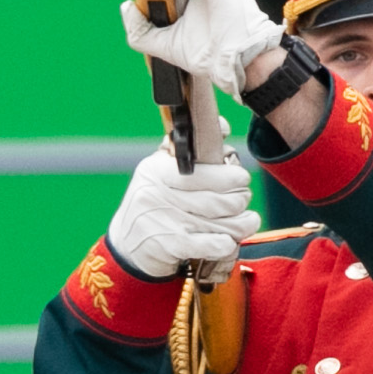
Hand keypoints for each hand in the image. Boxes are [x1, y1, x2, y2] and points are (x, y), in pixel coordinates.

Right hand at [105, 148, 257, 281]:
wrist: (126, 246)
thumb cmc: (150, 204)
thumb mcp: (157, 172)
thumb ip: (187, 149)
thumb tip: (222, 126)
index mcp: (158, 172)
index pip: (208, 171)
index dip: (232, 175)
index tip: (240, 178)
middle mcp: (160, 196)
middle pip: (222, 199)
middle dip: (240, 199)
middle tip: (241, 199)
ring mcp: (167, 223)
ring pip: (226, 223)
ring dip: (243, 223)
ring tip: (246, 220)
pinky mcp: (174, 247)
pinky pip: (217, 245)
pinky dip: (228, 243)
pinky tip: (228, 241)